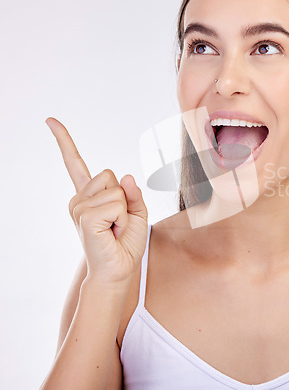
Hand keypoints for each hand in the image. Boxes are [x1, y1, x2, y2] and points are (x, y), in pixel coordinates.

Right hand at [46, 117, 147, 284]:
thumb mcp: (137, 214)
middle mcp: (79, 199)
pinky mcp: (84, 217)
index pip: (75, 164)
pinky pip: (116, 203)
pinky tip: (112, 231)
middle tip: (118, 222)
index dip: (64, 141)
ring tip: (115, 228)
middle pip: (110, 175)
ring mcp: (79, 208)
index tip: (50, 121)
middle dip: (123, 198)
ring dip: (124, 210)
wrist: (119, 269)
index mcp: (89, 196)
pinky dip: (122, 217)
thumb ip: (133, 194)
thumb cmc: (125, 243)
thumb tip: (126, 176)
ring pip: (116, 189)